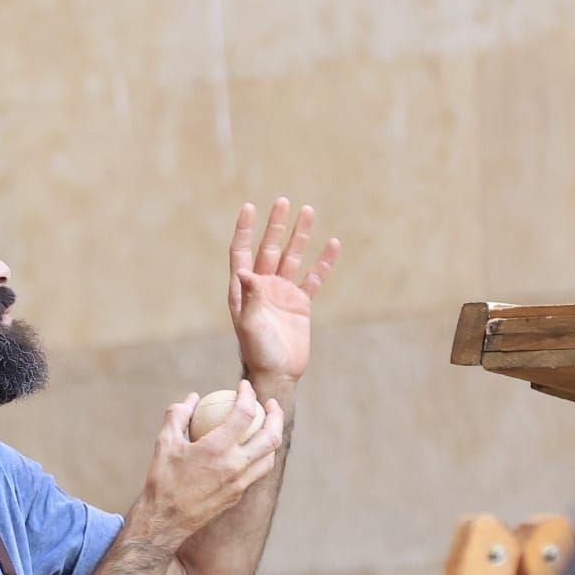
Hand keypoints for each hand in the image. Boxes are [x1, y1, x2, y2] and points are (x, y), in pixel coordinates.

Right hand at [133, 382, 285, 547]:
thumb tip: (192, 398)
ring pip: (270, 457)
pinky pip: (257, 472)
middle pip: (271, 436)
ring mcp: (240, 483)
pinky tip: (250, 450)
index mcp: (217, 449)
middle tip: (270, 404)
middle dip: (276, 415)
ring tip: (266, 426)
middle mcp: (235, 466)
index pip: (244, 414)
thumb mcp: (164, 442)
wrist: (165, 521)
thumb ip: (178, 415)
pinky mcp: (238, 496)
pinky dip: (260, 456)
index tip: (244, 386)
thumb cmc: (162, 479)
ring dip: (272, 437)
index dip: (247, 395)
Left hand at [229, 199, 340, 386]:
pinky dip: (323, 262)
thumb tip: (245, 272)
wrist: (277, 373)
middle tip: (283, 201)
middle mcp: (262, 287)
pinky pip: (313, 278)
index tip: (249, 207)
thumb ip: (250, 297)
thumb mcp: (250, 324)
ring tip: (308, 211)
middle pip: (269, 248)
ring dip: (300, 236)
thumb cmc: (258, 351)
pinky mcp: (300, 304)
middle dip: (276, 225)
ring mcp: (282, 294)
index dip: (245, 230)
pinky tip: (332, 244)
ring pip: (292, 258)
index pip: (242, 252)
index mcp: (244, 289)